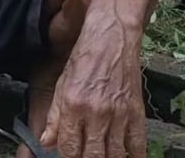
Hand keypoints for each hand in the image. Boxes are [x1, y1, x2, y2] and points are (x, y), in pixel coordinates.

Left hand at [41, 20, 146, 157]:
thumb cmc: (84, 59)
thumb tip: (46, 142)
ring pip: (115, 155)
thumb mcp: (61, 85)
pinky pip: (138, 144)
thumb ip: (54, 117)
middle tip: (85, 156)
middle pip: (93, 156)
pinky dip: (134, 156)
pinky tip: (127, 157)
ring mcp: (119, 114)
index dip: (68, 156)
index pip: (69, 148)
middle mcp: (96, 113)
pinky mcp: (136, 112)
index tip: (69, 154)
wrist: (111, 39)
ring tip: (102, 156)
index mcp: (74, 106)